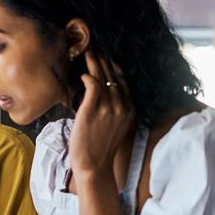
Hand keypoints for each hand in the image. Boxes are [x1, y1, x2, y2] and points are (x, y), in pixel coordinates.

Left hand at [69, 50, 133, 179]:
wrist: (93, 166)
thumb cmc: (100, 147)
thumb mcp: (114, 126)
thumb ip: (113, 109)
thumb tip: (103, 92)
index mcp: (130, 110)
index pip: (124, 81)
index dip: (116, 67)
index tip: (109, 56)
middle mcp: (122, 107)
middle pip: (115, 76)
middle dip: (106, 61)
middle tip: (98, 48)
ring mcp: (108, 109)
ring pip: (104, 78)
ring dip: (96, 64)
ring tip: (89, 53)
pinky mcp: (92, 111)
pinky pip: (93, 86)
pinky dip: (89, 77)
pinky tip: (84, 74)